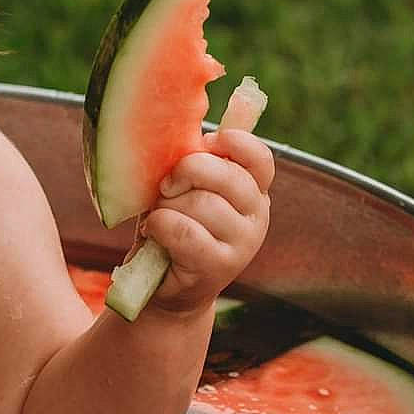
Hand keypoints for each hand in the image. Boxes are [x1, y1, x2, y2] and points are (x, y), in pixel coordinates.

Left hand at [142, 128, 274, 314]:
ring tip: (161, 217)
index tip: (206, 143)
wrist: (165, 283)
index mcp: (254, 190)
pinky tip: (154, 232)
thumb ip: (196, 163)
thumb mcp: (186, 189)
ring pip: (202, 203)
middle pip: (225, 175)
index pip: (259, 158)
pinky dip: (160, 225)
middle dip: (185, 173)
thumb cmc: (174, 225)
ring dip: (168, 205)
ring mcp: (243, 243)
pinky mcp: (220, 266)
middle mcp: (257, 216)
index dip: (233, 143)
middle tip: (167, 186)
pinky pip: (184, 230)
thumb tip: (191, 129)